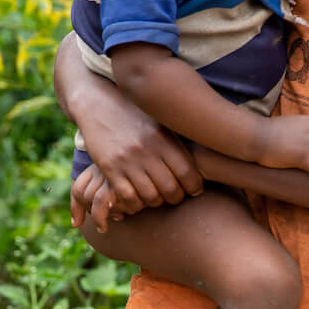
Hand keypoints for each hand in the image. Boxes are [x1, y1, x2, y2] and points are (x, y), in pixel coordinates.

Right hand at [70, 122, 203, 231]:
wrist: (100, 104)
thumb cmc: (136, 116)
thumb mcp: (160, 122)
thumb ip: (178, 142)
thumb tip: (208, 156)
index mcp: (164, 138)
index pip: (188, 173)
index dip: (194, 187)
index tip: (193, 190)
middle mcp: (148, 149)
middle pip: (171, 188)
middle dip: (175, 198)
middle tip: (174, 197)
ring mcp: (128, 159)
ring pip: (150, 196)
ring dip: (155, 202)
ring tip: (156, 198)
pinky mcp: (109, 167)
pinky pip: (127, 196)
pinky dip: (134, 204)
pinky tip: (136, 200)